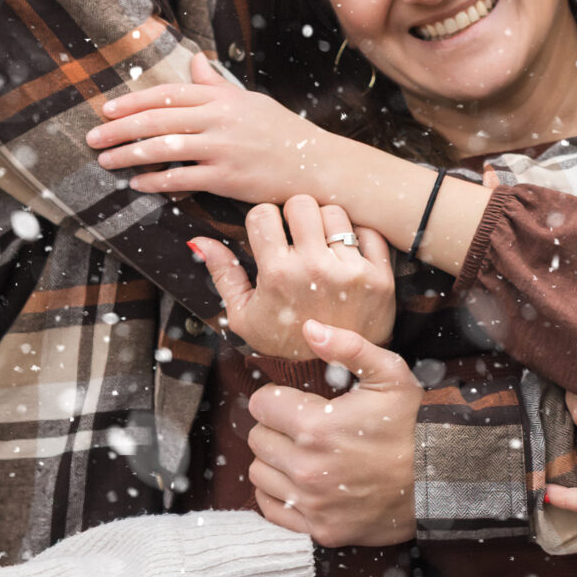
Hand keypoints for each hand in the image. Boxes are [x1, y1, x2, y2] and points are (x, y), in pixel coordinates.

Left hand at [88, 52, 340, 203]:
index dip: (133, 102)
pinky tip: (137, 183)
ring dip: (128, 154)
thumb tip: (194, 63)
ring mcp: (223, 148)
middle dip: (119, 128)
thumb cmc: (283, 134)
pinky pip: (182, 179)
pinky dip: (155, 180)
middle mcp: (220, 118)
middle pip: (157, 119)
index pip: (168, 94)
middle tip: (92, 137)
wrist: (318, 165)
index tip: (106, 109)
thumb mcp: (251, 101)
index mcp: (223, 97)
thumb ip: (217, 85)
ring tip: (105, 160)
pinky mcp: (228, 178)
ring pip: (164, 148)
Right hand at [192, 197, 395, 360]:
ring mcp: (351, 272)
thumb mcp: (244, 314)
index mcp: (278, 274)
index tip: (268, 236)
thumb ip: (223, 273)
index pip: (263, 213)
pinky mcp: (380, 277)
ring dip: (325, 225)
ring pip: (335, 212)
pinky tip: (345, 255)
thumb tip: (197, 240)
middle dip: (294, 216)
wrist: (331, 372)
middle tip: (296, 236)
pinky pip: (368, 231)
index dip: (263, 221)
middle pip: (301, 203)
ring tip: (321, 247)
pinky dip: (357, 237)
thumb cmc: (283, 339)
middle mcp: (315, 268)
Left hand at [247, 321, 420, 545]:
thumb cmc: (415, 424)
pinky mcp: (320, 530)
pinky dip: (277, 494)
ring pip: (259, 473)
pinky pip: (271, 509)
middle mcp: (307, 468)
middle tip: (302, 427)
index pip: (260, 405)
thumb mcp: (390, 374)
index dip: (276, 398)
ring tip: (301, 453)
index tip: (294, 402)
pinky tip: (299, 482)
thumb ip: (348, 346)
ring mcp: (312, 503)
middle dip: (275, 428)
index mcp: (316, 426)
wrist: (442, 480)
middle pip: (257, 439)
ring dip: (274, 460)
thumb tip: (309, 328)